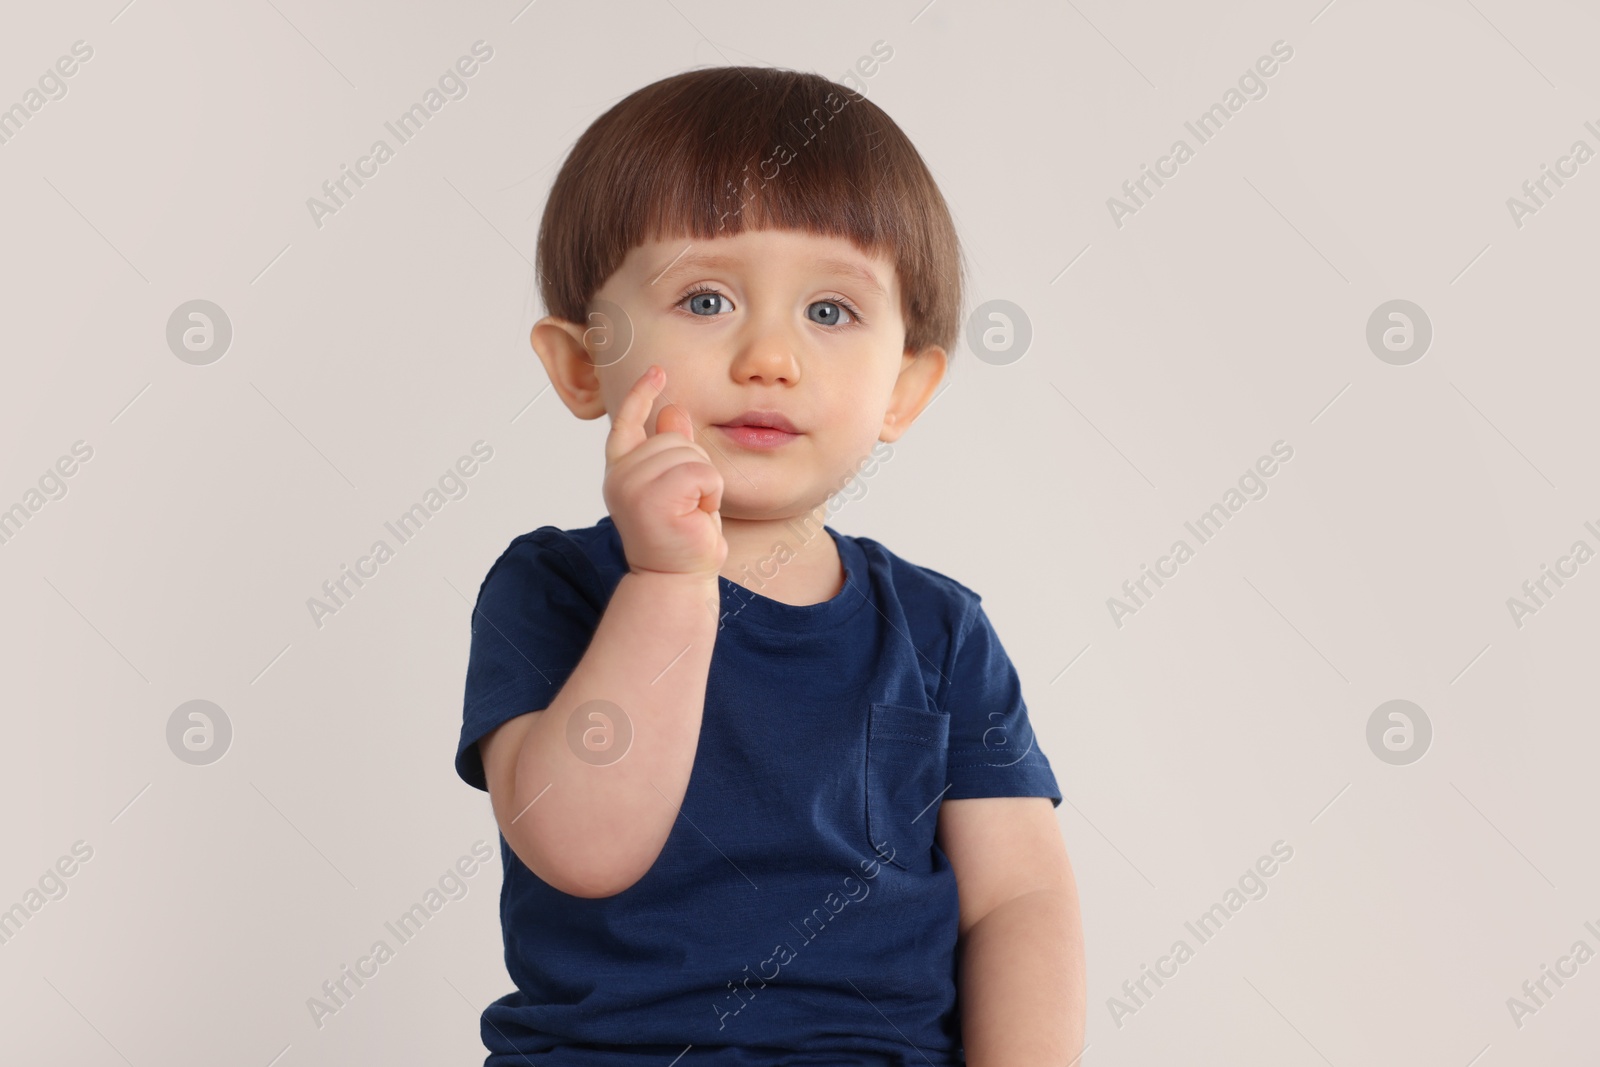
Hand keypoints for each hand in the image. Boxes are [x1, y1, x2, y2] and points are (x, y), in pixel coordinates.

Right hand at [602, 365, 727, 578]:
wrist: (676, 580)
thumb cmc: (680, 536)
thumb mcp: (679, 485)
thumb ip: (673, 449)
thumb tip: (672, 410)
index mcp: (622, 471)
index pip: (628, 423)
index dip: (642, 394)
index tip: (658, 371)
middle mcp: (620, 476)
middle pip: (674, 438)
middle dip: (695, 467)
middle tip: (688, 505)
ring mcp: (632, 487)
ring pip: (691, 455)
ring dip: (705, 484)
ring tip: (691, 512)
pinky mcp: (653, 499)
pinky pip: (702, 473)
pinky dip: (710, 494)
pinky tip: (697, 516)